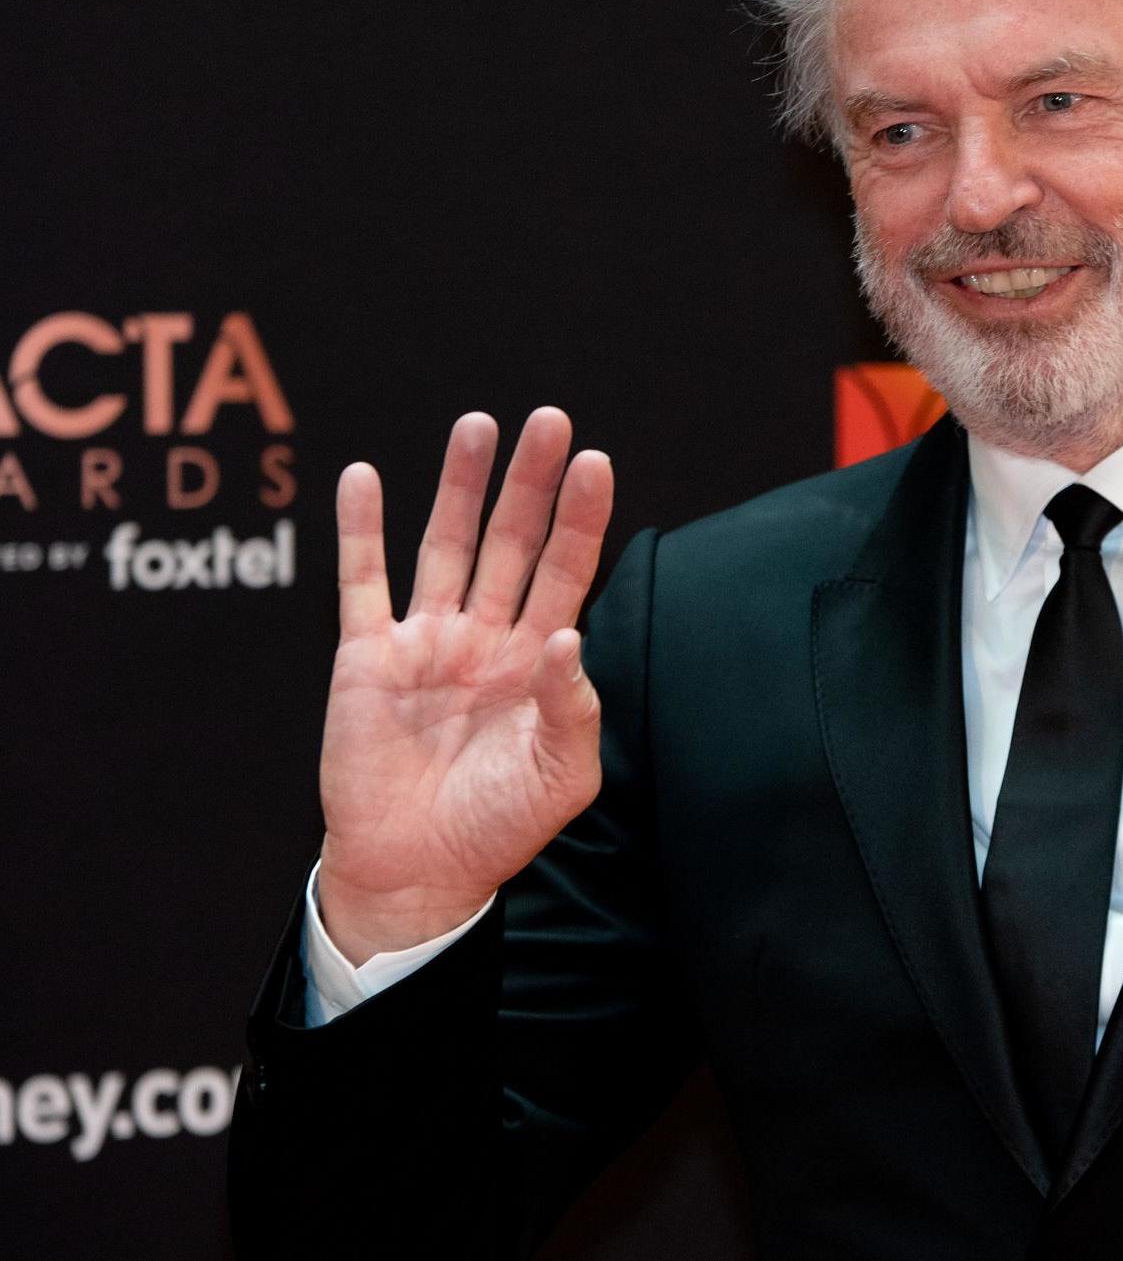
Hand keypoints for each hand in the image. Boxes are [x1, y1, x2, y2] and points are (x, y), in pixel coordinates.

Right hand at [314, 408, 612, 964]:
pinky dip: (360, 529)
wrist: (419, 872)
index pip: (566, 570)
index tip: (594, 461)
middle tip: (549, 418)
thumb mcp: (562, 777)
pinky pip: (362, 582)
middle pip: (512, 541)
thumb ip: (573, 710)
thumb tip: (569, 639)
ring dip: (460, 485)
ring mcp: (426, 641)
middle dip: (529, 482)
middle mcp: (485, 636)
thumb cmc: (499, 827)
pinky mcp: (367, 657)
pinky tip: (366, 475)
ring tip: (477, 424)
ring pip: (445, 545)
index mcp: (538, 660)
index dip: (580, 518)